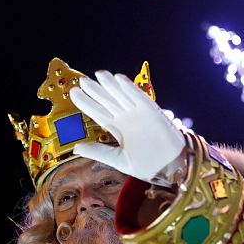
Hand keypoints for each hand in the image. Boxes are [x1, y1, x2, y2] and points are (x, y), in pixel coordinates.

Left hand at [70, 70, 185, 181]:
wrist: (169, 169)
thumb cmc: (147, 165)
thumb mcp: (118, 159)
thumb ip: (98, 151)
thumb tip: (76, 148)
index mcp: (118, 128)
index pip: (98, 112)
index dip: (86, 103)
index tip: (74, 93)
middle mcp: (126, 118)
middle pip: (107, 101)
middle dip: (95, 90)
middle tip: (82, 81)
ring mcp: (138, 113)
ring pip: (121, 95)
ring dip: (110, 85)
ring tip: (98, 74)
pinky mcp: (152, 112)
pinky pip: (139, 97)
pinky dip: (129, 88)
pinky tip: (118, 79)